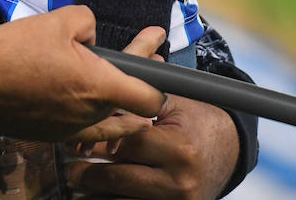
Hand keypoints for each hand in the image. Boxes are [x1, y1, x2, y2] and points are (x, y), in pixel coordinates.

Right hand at [0, 5, 163, 140]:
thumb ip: (87, 22)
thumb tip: (89, 34)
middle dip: (139, 71)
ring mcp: (68, 127)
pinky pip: (80, 122)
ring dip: (114, 94)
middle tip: (148, 48)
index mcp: (98, 87)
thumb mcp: (58, 20)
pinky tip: (82, 92)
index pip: (149, 99)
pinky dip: (89, 108)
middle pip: (128, 102)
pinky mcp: (49, 132)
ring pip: (105, 115)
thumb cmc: (11, 55)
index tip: (159, 63)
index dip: (159, 83)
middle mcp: (88, 114)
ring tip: (117, 76)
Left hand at [66, 92, 239, 199]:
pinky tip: (94, 198)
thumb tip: (92, 106)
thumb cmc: (196, 121)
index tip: (75, 140)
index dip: (97, 142)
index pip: (125, 146)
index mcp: (179, 149)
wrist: (228, 150)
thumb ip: (135, 105)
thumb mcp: (171, 105)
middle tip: (67, 168)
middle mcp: (179, 181)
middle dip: (87, 174)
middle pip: (118, 178)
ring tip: (75, 185)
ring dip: (94, 196)